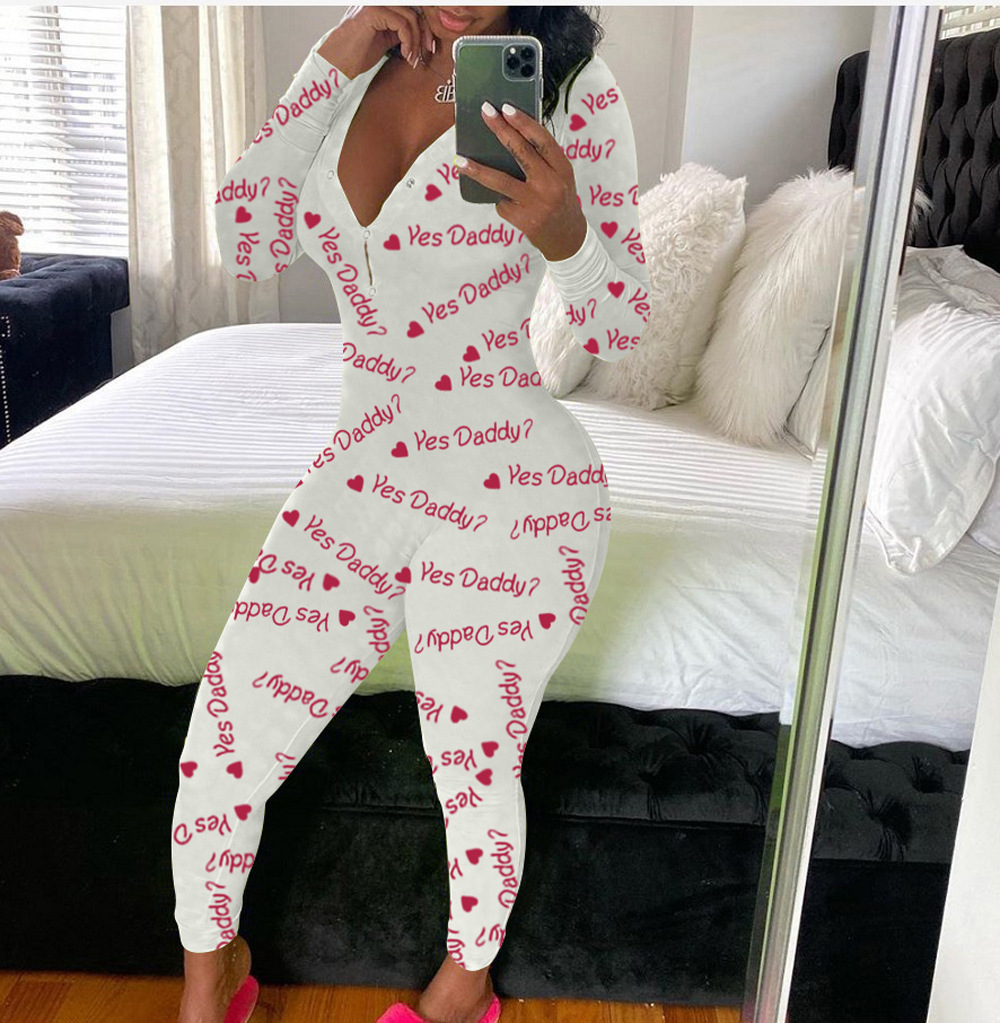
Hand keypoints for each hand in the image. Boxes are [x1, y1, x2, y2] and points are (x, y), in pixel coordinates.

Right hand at [320, 5, 436, 79]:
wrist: (338, 63)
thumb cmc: (357, 53)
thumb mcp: (386, 39)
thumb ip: (400, 30)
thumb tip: (420, 31)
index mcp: (381, 5)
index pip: (412, 7)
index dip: (424, 25)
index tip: (428, 45)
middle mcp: (379, 1)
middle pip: (415, 8)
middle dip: (424, 32)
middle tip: (425, 51)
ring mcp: (376, 4)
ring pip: (411, 17)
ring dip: (415, 41)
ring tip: (411, 58)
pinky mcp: (374, 12)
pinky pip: (402, 25)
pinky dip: (408, 42)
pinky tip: (405, 54)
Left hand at [456, 102, 588, 261]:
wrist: (565, 236)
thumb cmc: (559, 199)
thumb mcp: (560, 176)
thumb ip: (543, 158)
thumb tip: (510, 134)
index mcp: (562, 169)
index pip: (542, 140)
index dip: (523, 122)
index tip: (506, 108)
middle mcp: (550, 184)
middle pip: (520, 152)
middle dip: (500, 130)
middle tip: (485, 113)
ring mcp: (534, 203)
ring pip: (500, 181)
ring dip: (477, 170)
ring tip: (459, 160)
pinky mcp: (521, 218)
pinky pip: (501, 200)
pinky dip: (499, 197)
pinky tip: (505, 200)